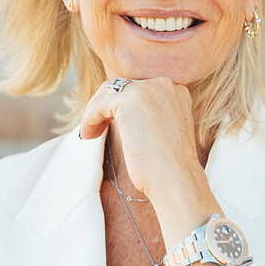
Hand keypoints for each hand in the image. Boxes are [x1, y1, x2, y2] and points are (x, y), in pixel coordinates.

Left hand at [79, 77, 200, 198]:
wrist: (176, 180)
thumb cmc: (169, 168)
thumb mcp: (163, 134)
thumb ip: (149, 118)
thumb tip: (122, 116)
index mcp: (176, 92)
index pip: (140, 89)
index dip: (121, 105)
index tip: (111, 123)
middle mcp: (164, 85)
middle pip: (123, 86)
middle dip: (106, 105)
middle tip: (96, 127)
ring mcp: (148, 89)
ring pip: (109, 92)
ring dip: (95, 111)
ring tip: (90, 133)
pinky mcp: (130, 100)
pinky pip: (100, 105)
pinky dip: (90, 119)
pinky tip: (88, 136)